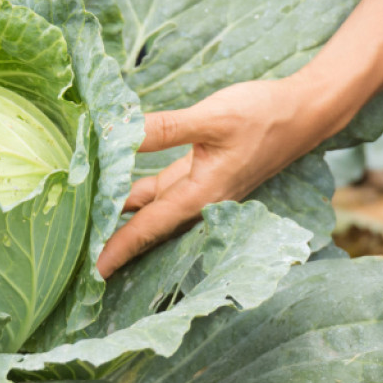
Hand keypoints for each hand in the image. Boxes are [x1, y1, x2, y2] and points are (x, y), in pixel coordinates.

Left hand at [96, 77, 345, 276]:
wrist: (305, 111)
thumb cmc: (264, 115)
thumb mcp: (211, 118)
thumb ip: (164, 128)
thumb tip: (119, 133)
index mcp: (204, 195)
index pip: (150, 228)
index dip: (119, 248)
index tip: (92, 271)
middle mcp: (201, 200)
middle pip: (148, 228)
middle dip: (114, 242)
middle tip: (76, 259)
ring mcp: (200, 188)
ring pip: (152, 209)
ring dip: (122, 217)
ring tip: (83, 226)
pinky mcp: (200, 172)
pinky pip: (160, 190)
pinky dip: (136, 193)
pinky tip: (111, 190)